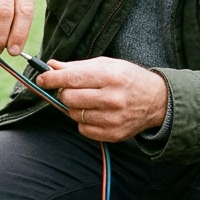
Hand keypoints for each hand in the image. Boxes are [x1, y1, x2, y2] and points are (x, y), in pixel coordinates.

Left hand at [35, 58, 168, 142]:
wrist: (157, 101)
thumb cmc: (129, 79)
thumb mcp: (107, 65)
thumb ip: (78, 66)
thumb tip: (51, 66)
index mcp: (110, 76)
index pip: (71, 78)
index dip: (51, 78)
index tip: (42, 78)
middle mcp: (112, 98)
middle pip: (69, 98)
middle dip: (64, 93)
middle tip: (70, 89)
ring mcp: (113, 118)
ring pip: (74, 115)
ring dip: (74, 108)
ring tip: (87, 101)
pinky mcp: (113, 134)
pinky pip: (83, 130)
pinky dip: (83, 122)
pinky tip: (95, 113)